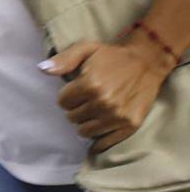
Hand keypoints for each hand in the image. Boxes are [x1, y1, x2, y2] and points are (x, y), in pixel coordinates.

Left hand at [46, 38, 171, 150]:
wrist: (148, 62)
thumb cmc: (112, 56)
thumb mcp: (86, 49)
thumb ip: (63, 60)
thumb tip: (42, 69)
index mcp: (90, 84)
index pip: (63, 102)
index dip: (66, 97)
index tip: (75, 92)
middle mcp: (104, 102)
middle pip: (73, 117)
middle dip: (75, 109)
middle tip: (85, 101)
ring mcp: (118, 116)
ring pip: (85, 131)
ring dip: (86, 122)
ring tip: (93, 111)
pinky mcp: (130, 125)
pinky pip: (104, 143)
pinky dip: (99, 139)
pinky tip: (98, 129)